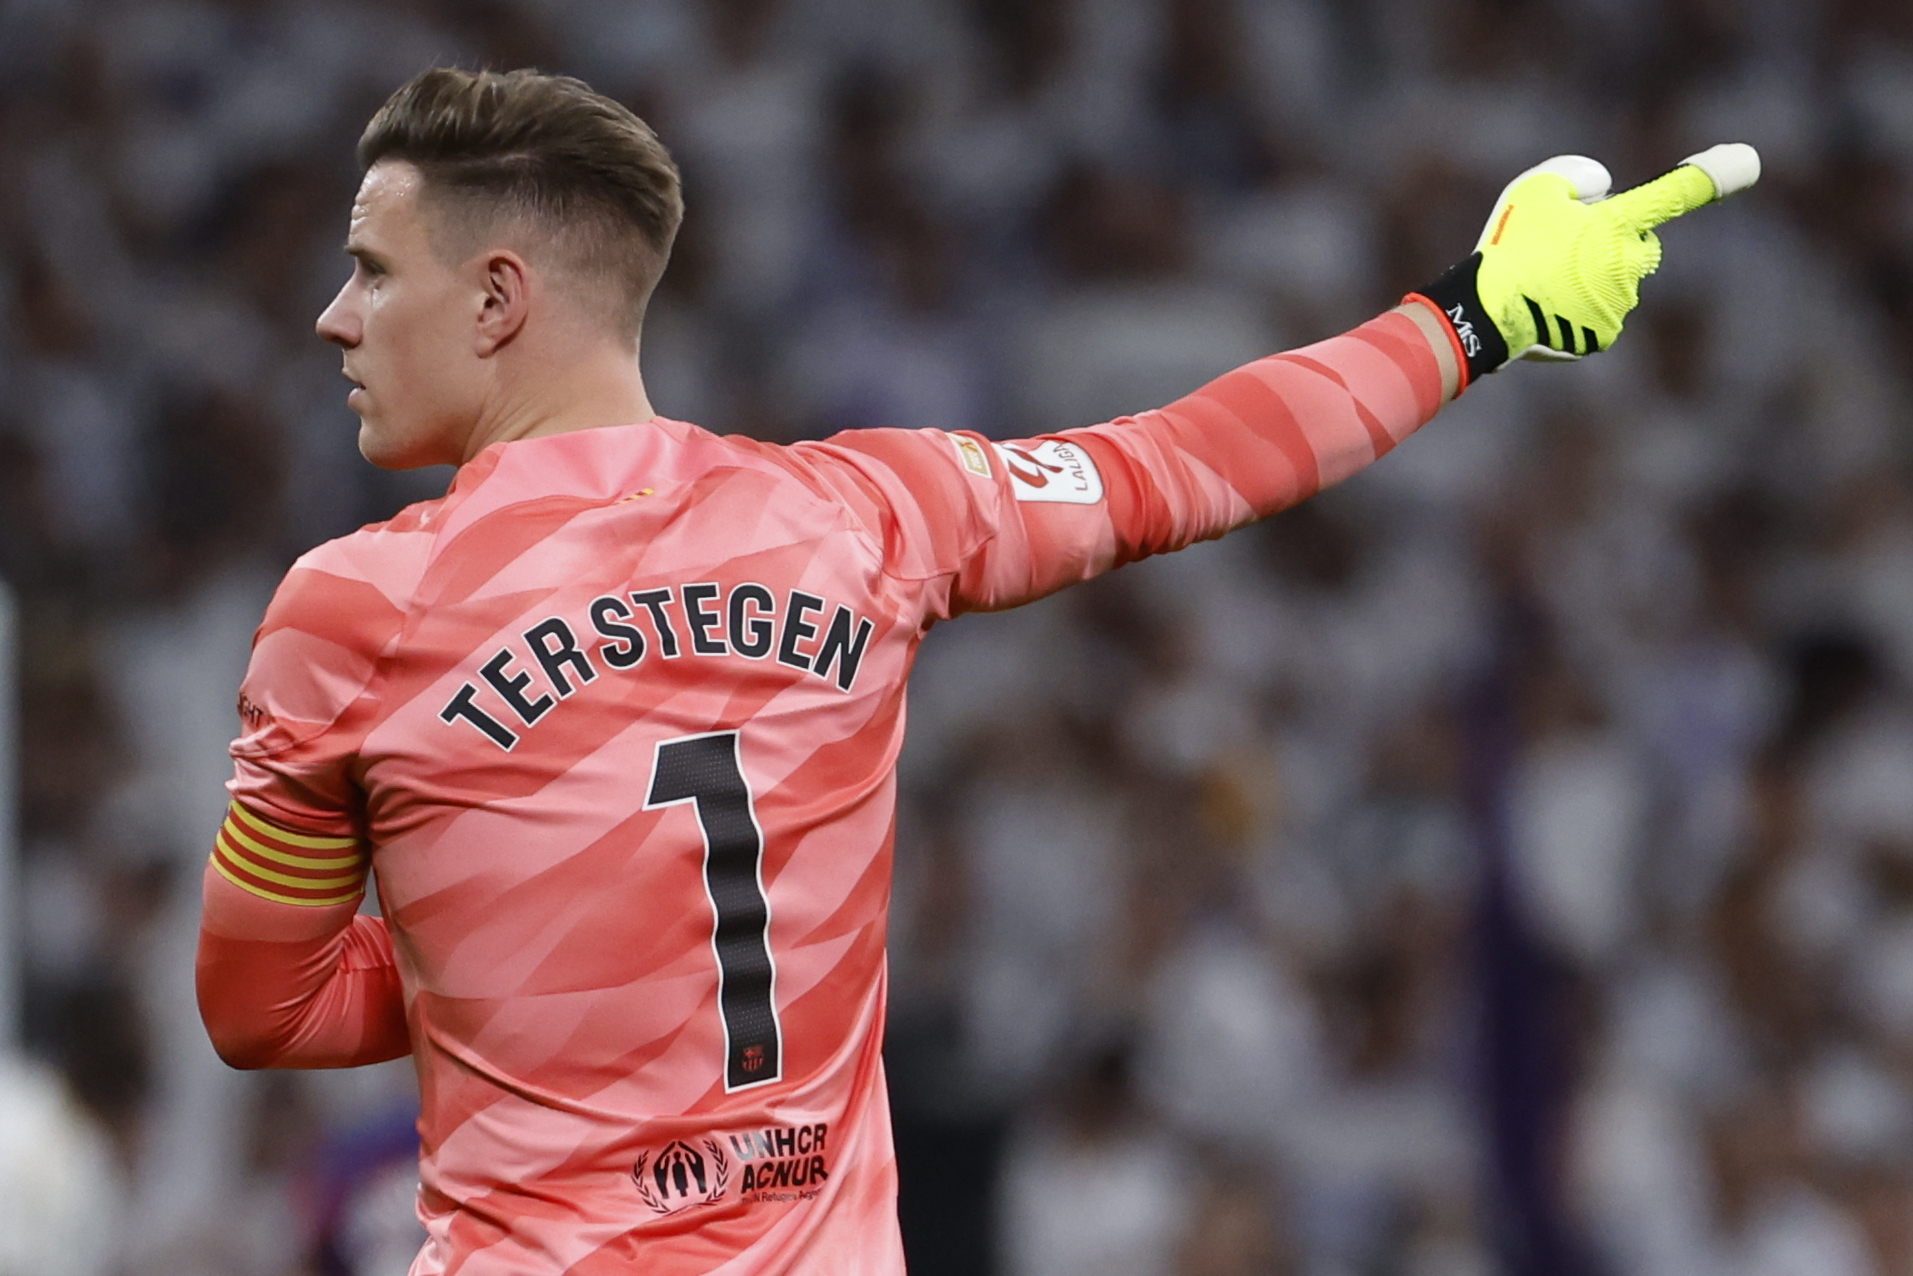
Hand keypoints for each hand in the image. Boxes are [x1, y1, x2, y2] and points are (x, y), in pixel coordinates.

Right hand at [1408, 143, 1760, 387]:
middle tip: (1569, 246)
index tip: (1748, 160)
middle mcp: (1630, 263)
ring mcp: (1620, 303)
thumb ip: (1580, 177)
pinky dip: (1580, 310)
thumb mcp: (1536, 189)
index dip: (1713, 175)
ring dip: (1592, 279)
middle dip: (1618, 243)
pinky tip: (1547, 308)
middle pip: (1642, 246)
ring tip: (1544, 282)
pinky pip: (1601, 316)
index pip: (1676, 193)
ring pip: (1618, 283)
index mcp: (1620, 224)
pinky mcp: (1603, 336)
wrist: (1486, 310)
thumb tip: (1602, 190)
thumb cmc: (1509, 245)